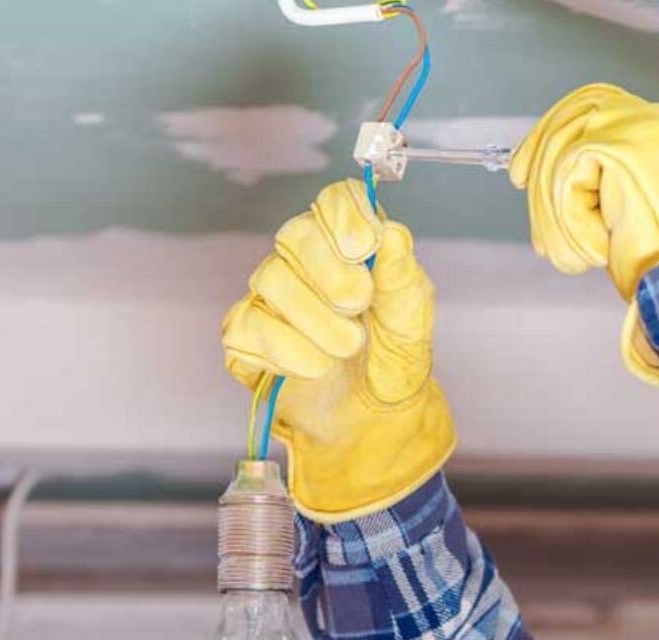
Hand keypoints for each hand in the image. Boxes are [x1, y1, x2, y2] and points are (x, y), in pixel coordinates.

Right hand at [222, 179, 453, 522]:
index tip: (364, 248)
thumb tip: (391, 233)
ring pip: (271, 281)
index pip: (334, 202)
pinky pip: (247, 329)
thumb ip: (403, 277)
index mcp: (347, 245)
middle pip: (294, 235)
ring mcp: (270, 298)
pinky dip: (286, 350)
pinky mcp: (246, 338)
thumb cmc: (392, 358)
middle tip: (359, 305)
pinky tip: (315, 367)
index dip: (345, 217)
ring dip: (315, 319)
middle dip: (329, 271)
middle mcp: (303, 263)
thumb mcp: (413, 320)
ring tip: (348, 348)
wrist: (374, 417)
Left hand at [510, 83, 658, 385]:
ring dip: (554, 211)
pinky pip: (567, 178)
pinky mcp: (620, 147)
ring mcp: (639, 127)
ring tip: (572, 254)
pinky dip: (570, 220)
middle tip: (519, 185)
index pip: (597, 105)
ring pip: (562, 152)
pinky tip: (595, 248)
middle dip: (537, 156)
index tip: (522, 167)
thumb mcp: (644, 206)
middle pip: (573, 116)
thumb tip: (563, 180)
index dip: (553, 131)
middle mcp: (656, 117)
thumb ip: (612, 181)